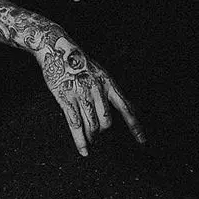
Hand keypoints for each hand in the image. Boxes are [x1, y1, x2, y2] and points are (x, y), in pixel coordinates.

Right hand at [37, 34, 144, 156]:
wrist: (56, 48)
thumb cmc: (78, 62)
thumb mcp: (99, 73)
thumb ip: (110, 92)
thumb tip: (125, 110)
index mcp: (108, 82)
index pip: (125, 107)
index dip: (134, 126)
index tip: (142, 141)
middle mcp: (97, 89)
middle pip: (106, 121)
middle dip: (102, 131)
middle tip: (98, 133)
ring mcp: (81, 94)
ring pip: (91, 125)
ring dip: (92, 136)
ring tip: (90, 140)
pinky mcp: (65, 99)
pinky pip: (75, 125)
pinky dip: (80, 141)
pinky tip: (84, 150)